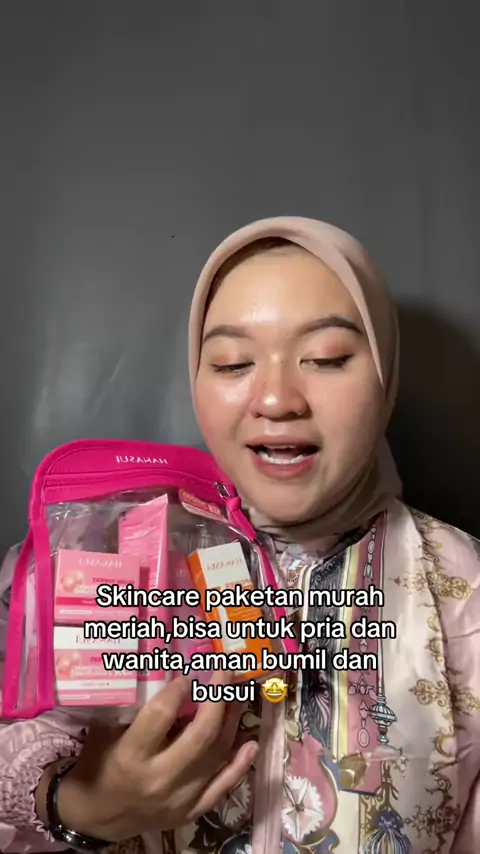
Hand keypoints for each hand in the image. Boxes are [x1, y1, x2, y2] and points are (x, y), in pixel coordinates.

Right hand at [37, 673, 257, 842]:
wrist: (97, 816)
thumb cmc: (99, 763)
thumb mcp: (106, 730)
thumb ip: (136, 706)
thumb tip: (168, 670)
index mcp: (132, 756)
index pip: (162, 715)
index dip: (179, 688)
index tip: (189, 671)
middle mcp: (159, 778)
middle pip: (201, 735)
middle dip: (217, 698)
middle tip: (225, 672)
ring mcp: (179, 799)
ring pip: (217, 756)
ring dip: (231, 722)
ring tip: (238, 695)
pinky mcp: (191, 812)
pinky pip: (222, 786)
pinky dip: (240, 764)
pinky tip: (251, 741)